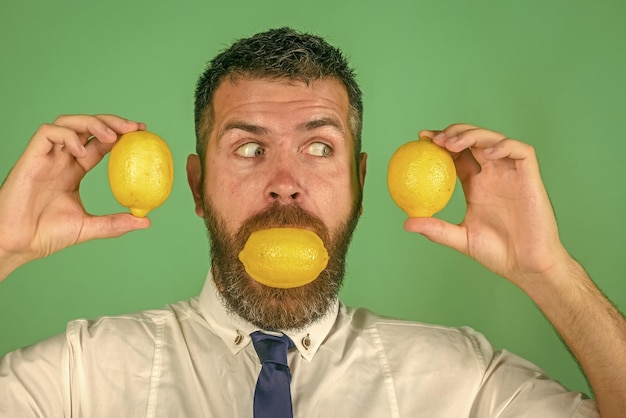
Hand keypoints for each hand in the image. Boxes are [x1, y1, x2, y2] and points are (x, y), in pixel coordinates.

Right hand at [0, 114, 149, 280]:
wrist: (17, 244)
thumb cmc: (46, 235)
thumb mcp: (89, 227)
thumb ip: (115, 223)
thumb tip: (145, 220)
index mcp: (74, 170)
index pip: (99, 143)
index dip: (120, 135)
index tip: (141, 133)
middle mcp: (61, 159)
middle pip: (87, 126)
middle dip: (111, 122)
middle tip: (134, 128)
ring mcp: (46, 157)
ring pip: (67, 122)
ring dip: (92, 123)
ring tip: (111, 136)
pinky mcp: (31, 158)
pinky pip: (47, 133)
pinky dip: (67, 136)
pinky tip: (82, 151)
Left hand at [405, 124, 569, 287]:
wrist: (527, 266)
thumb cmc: (497, 254)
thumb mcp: (460, 238)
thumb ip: (436, 229)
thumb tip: (407, 222)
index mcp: (476, 184)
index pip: (457, 155)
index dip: (440, 142)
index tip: (421, 138)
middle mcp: (493, 175)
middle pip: (474, 140)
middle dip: (454, 132)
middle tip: (435, 139)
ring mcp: (512, 174)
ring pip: (494, 139)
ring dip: (473, 135)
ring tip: (452, 143)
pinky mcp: (530, 178)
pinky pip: (522, 152)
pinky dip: (505, 146)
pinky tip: (486, 154)